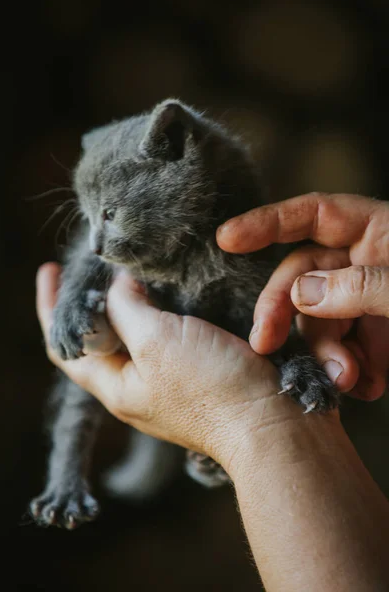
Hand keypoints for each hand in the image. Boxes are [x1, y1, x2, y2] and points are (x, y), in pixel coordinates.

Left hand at [36, 263, 288, 471]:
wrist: (273, 424)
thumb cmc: (211, 386)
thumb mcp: (156, 340)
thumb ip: (126, 308)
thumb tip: (117, 285)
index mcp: (116, 385)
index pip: (64, 345)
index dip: (53, 306)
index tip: (51, 268)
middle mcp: (137, 385)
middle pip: (99, 338)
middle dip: (91, 301)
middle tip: (92, 263)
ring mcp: (169, 380)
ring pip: (136, 333)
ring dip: (128, 300)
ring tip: (129, 268)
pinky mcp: (199, 372)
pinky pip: (167, 334)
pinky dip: (160, 307)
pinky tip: (169, 288)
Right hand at [217, 192, 388, 400]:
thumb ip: (360, 286)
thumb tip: (301, 293)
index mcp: (376, 231)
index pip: (312, 214)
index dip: (266, 222)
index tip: (227, 239)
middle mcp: (364, 263)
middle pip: (304, 277)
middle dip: (284, 313)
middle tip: (264, 344)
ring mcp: (369, 302)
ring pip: (321, 321)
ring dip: (325, 353)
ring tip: (347, 380)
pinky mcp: (378, 338)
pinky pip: (347, 350)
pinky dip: (352, 371)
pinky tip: (368, 386)